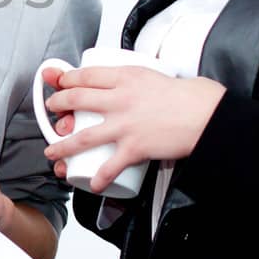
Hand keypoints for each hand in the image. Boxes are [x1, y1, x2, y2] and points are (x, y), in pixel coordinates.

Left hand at [42, 66, 225, 192]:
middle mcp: (119, 99)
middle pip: (76, 101)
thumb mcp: (155, 74)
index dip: (66, 79)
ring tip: (52, 152)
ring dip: (62, 146)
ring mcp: (124, 125)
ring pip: (82, 137)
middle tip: (51, 110)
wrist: (206, 114)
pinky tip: (93, 184)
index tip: (59, 82)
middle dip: (57, 106)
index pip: (85, 75)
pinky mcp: (134, 148)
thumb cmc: (188, 95)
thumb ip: (137, 79)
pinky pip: (110, 166)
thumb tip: (128, 84)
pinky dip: (99, 178)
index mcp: (125, 77)